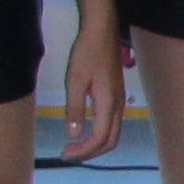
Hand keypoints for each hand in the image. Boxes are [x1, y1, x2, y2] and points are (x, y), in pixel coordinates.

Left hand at [56, 13, 124, 161]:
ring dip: (95, 144)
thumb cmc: (87, 53)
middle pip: (110, 141)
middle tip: (68, 153)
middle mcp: (118, 105)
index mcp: (108, 102)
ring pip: (113, 133)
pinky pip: (112, 123)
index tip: (64, 153)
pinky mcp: (116, 95)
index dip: (83, 151)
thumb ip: (74, 108)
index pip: (99, 138)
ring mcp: (119, 100)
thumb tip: (72, 133)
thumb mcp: (74, 80)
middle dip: (90, 152)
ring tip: (74, 145)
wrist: (102, 30)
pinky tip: (84, 129)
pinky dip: (99, 133)